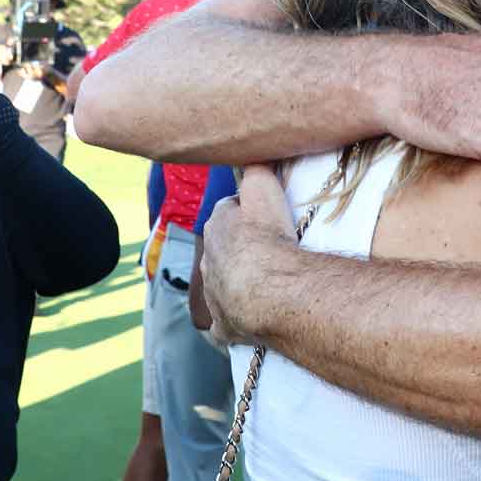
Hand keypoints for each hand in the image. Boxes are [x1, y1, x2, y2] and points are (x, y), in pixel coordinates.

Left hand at [198, 164, 295, 347]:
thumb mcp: (265, 190)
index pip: (229, 211)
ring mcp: (214, 296)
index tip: (267, 217)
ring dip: (239, 282)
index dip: (248, 212)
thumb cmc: (270, 239)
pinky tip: (247, 322)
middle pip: (223, 248)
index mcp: (217, 226)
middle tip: (272, 250)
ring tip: (268, 284)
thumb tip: (253, 154)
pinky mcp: (224, 326)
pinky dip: (232, 322)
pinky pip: (223, 324)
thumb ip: (257, 169)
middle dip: (241, 248)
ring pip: (222, 284)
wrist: (270, 293)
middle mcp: (208, 259)